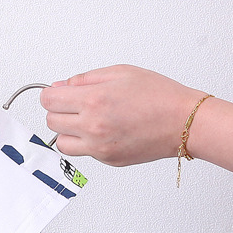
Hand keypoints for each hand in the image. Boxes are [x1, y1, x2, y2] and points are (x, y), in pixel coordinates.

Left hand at [40, 65, 206, 166]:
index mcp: (94, 101)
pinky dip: (86, 142)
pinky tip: (103, 130)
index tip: (56, 94)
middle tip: (75, 105)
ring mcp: (98, 147)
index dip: (50, 95)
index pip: (49, 101)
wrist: (183, 122)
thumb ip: (85, 80)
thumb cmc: (159, 96)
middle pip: (51, 122)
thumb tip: (61, 86)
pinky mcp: (106, 160)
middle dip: (59, 111)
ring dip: (67, 131)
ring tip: (86, 121)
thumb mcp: (120, 73)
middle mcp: (93, 127)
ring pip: (61, 143)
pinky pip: (82, 153)